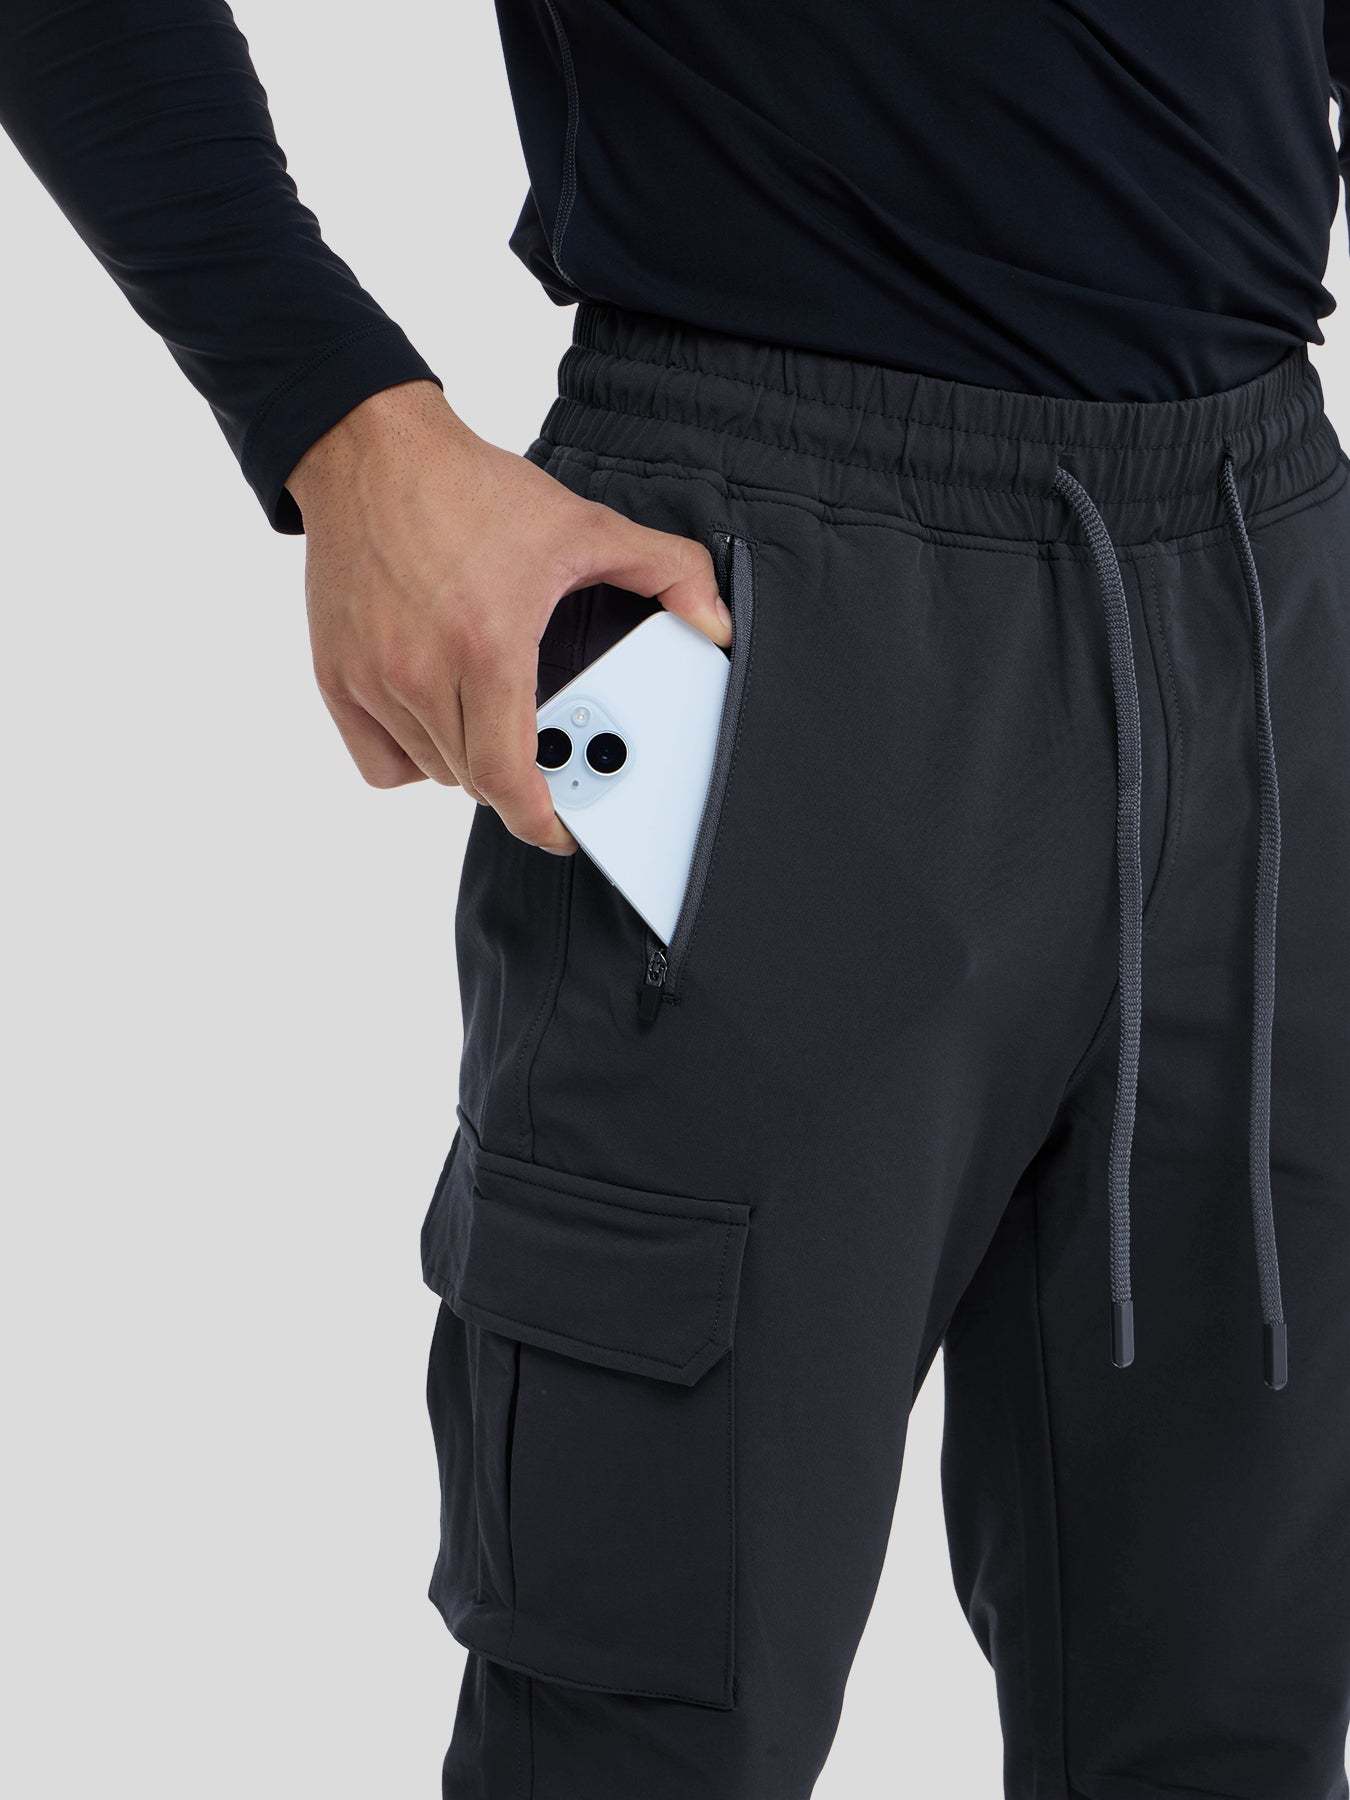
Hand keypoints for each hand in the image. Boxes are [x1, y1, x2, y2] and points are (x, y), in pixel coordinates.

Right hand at [288, 382, 729, 852]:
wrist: (372, 452)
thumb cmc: (470, 491)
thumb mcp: (584, 524)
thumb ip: (666, 571)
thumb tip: (714, 623)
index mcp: (487, 647)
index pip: (509, 777)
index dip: (539, 819)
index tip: (562, 828)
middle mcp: (421, 671)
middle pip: (476, 779)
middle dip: (518, 780)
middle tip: (545, 754)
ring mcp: (372, 678)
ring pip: (433, 771)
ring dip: (470, 763)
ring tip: (495, 715)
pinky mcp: (335, 676)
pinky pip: (382, 762)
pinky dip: (414, 757)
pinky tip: (439, 721)